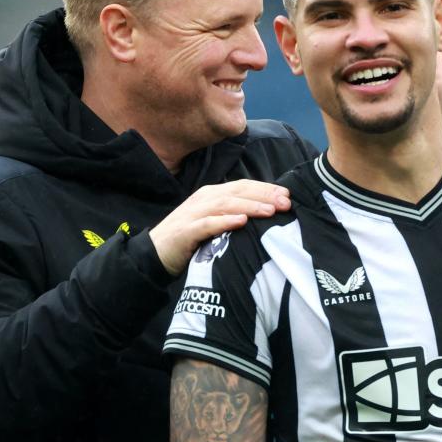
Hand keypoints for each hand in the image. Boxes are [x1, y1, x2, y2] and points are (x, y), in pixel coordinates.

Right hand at [149, 180, 290, 275]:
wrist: (153, 255)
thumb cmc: (190, 240)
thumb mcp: (214, 223)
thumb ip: (233, 215)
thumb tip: (266, 214)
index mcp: (212, 195)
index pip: (243, 186)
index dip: (266, 189)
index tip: (287, 195)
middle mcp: (204, 200)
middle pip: (238, 192)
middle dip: (264, 196)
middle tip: (286, 203)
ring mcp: (193, 214)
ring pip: (225, 204)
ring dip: (249, 206)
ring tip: (270, 211)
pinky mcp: (185, 231)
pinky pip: (207, 224)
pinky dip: (224, 222)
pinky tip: (241, 222)